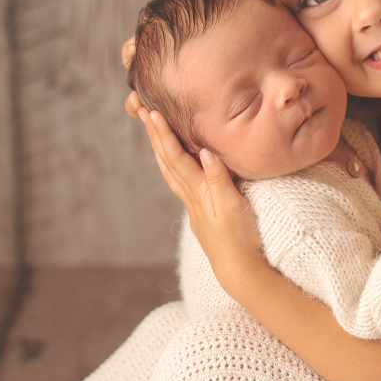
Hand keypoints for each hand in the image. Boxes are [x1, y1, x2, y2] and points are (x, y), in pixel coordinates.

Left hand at [135, 106, 265, 292]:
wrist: (239, 269)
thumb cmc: (240, 237)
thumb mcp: (233, 205)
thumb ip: (219, 178)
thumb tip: (206, 151)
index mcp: (196, 189)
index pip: (174, 155)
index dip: (162, 133)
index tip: (150, 113)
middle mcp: (190, 195)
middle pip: (166, 160)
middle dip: (154, 135)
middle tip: (141, 111)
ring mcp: (193, 204)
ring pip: (170, 171)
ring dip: (160, 149)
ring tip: (152, 132)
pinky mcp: (199, 212)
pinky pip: (179, 182)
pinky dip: (172, 165)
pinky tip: (175, 165)